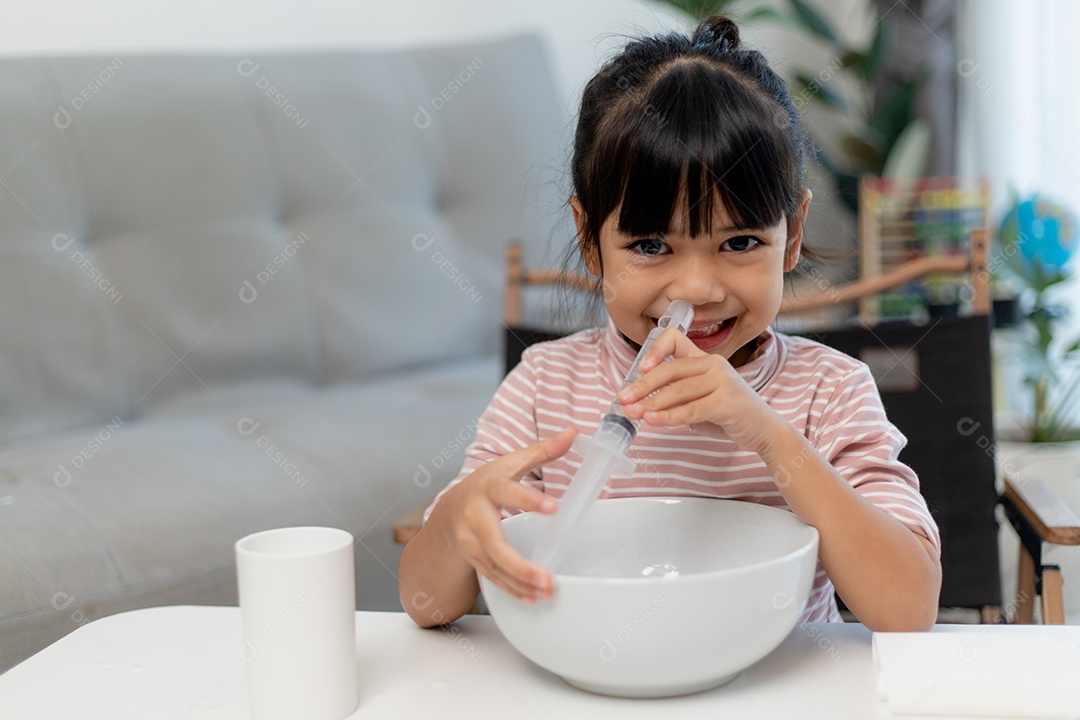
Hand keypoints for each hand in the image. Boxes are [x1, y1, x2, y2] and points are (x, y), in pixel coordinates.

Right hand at [433, 426, 575, 602]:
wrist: (448, 511)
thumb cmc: (485, 485)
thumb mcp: (510, 464)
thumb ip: (541, 450)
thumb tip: (572, 431)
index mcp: (487, 488)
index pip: (507, 492)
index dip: (528, 500)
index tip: (554, 508)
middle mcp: (474, 518)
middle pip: (495, 544)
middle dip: (519, 564)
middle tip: (546, 577)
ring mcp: (471, 543)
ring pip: (494, 567)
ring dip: (520, 582)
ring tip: (546, 590)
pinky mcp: (474, 560)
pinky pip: (494, 578)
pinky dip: (513, 590)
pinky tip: (533, 597)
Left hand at [617, 327, 781, 453]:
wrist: (763, 430)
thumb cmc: (728, 414)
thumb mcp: (700, 398)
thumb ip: (677, 394)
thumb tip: (641, 401)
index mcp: (705, 359)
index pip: (675, 339)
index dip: (655, 349)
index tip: (640, 368)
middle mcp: (714, 364)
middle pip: (670, 370)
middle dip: (642, 386)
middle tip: (624, 398)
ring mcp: (722, 382)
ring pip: (677, 391)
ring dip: (650, 403)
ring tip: (632, 413)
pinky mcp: (726, 403)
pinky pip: (690, 410)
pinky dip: (668, 416)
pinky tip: (652, 420)